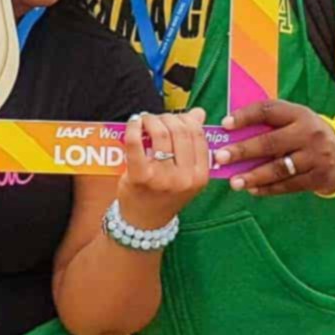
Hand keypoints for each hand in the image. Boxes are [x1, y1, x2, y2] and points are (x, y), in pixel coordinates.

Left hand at [118, 107, 210, 228]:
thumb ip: (193, 143)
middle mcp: (185, 178)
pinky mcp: (140, 176)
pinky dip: (133, 127)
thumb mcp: (186, 173)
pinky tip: (133, 123)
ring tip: (144, 120)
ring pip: (160, 132)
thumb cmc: (165, 193)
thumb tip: (198, 113)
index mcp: (200, 176)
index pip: (197, 134)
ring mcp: (163, 178)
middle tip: (155, 119)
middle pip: (179, 131)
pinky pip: (136, 142)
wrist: (143, 222)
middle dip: (166, 118)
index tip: (173, 119)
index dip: (184, 119)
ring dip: (150, 119)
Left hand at [215, 99, 334, 196]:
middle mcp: (308, 133)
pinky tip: (252, 190)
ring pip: (279, 168)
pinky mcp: (318, 177)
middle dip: (243, 151)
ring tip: (234, 182)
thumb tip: (231, 133)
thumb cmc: (306, 134)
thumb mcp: (295, 120)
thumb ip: (269, 123)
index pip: (269, 110)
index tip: (225, 124)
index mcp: (298, 113)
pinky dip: (268, 189)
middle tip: (220, 157)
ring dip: (254, 176)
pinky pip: (289, 185)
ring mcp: (315, 157)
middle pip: (271, 142)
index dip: (245, 116)